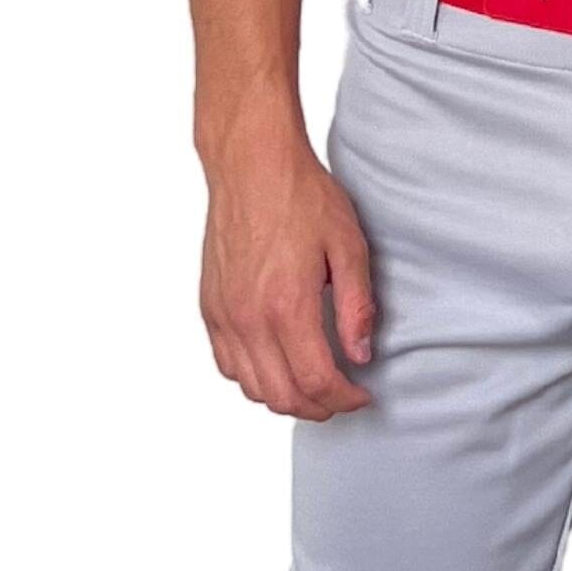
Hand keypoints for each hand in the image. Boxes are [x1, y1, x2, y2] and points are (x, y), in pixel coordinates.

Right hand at [199, 118, 374, 420]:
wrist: (251, 162)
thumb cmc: (301, 196)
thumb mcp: (348, 248)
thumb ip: (356, 308)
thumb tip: (360, 356)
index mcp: (287, 305)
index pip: (316, 382)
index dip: (345, 400)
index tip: (361, 394)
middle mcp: (249, 316)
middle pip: (283, 397)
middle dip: (319, 407)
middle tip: (341, 396)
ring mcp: (224, 314)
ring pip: (252, 389)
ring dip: (286, 397)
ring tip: (313, 384)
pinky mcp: (210, 306)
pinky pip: (228, 365)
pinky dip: (254, 378)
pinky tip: (278, 363)